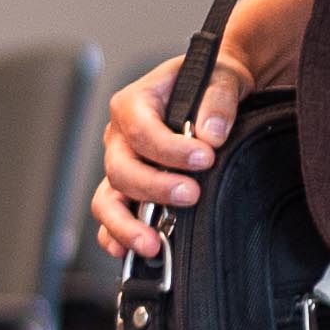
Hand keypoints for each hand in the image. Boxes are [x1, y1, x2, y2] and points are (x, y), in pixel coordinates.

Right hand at [91, 47, 240, 261]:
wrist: (213, 95)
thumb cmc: (211, 83)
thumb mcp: (221, 77)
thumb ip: (217, 100)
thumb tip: (211, 133)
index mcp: (134, 103)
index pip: (141, 130)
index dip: (170, 149)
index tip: (206, 157)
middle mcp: (120, 137)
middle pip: (121, 170)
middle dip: (154, 188)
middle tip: (191, 194)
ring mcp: (121, 165)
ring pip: (107, 199)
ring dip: (127, 224)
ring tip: (153, 245)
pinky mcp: (129, 190)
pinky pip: (112, 216)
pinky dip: (117, 236)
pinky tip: (132, 252)